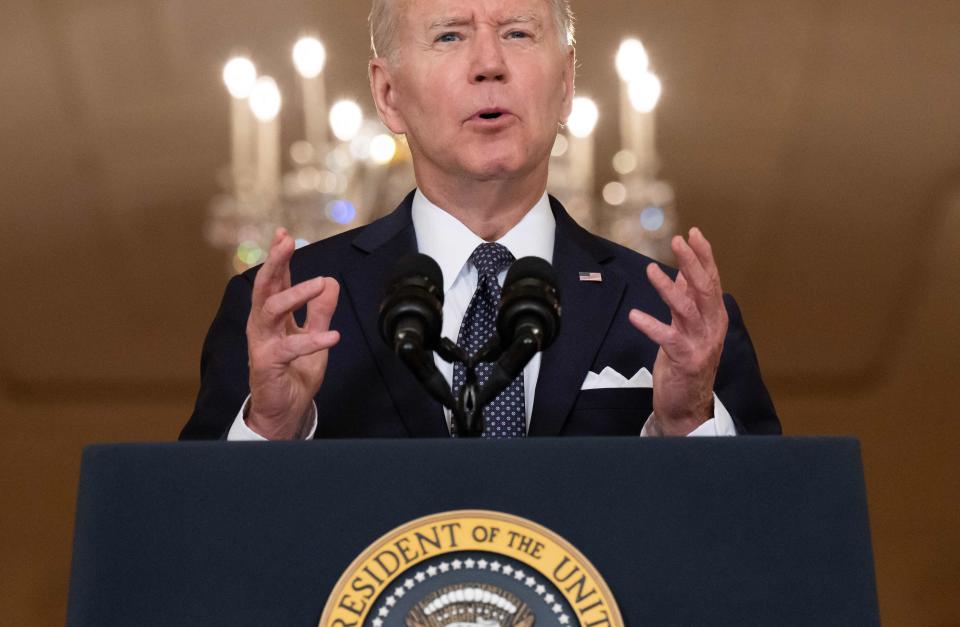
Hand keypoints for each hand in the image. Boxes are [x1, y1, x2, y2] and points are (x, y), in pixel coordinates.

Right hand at [245, 228, 340, 438]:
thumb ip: (320, 311)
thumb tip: (331, 282)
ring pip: (271, 310)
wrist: (286, 410)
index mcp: (273, 317)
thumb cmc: (295, 373)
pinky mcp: (267, 363)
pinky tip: (333, 335)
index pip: (275, 281)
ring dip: (295, 294)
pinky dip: (312, 340)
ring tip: (320, 284)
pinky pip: (289, 347)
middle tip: (286, 243)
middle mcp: (263, 326)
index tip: (284, 234)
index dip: (280, 258)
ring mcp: (263, 343)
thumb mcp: (314, 336)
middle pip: (264, 287)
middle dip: (275, 262)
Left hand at [628, 228, 727, 435]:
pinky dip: (651, 325)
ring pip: (687, 309)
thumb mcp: (688, 325)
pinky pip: (668, 338)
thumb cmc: (687, 362)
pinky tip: (635, 315)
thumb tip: (684, 270)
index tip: (694, 233)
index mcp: (715, 316)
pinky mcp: (685, 359)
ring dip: (669, 288)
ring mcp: (700, 343)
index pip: (712, 280)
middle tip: (678, 241)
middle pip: (704, 289)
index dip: (704, 256)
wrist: (688, 405)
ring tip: (651, 270)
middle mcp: (712, 327)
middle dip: (692, 263)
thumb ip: (688, 299)